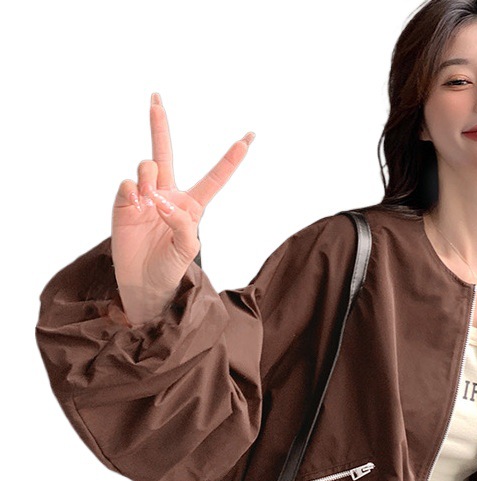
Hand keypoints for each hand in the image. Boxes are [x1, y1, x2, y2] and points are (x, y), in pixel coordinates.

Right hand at [111, 92, 254, 324]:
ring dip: (150, 175)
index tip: (249, 138)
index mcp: (193, 205)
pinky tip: (136, 203)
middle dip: (159, 124)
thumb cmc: (170, 268)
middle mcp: (168, 195)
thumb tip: (161, 201)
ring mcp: (145, 196)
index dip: (231, 159)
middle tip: (156, 98)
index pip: (215, 178)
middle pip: (165, 152)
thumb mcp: (187, 250)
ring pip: (148, 166)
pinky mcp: (125, 203)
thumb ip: (182, 224)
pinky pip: (128, 184)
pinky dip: (132, 190)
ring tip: (149, 197)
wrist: (143, 284)